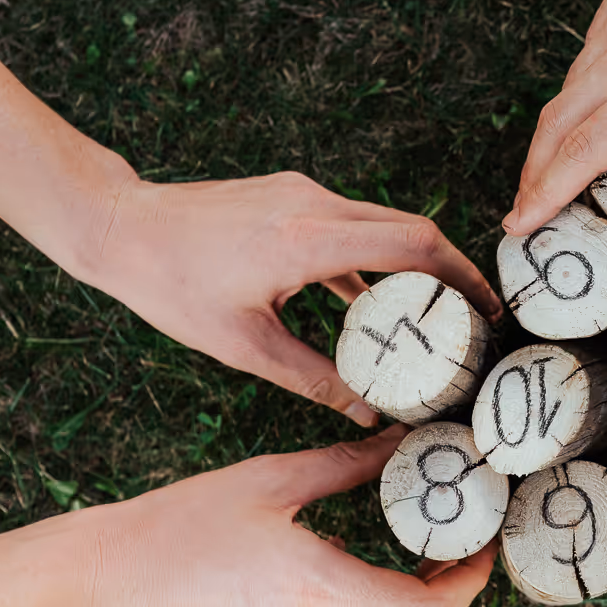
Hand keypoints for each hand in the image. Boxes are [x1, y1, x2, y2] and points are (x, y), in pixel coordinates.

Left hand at [81, 172, 502, 423]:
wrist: (119, 226)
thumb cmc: (170, 286)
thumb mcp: (243, 346)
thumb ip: (314, 378)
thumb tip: (366, 412)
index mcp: (308, 239)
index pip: (413, 245)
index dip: (461, 275)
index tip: (488, 308)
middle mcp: (313, 205)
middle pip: (411, 228)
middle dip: (449, 271)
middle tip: (473, 317)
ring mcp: (300, 194)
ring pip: (380, 224)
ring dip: (409, 264)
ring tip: (426, 315)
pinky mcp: (286, 196)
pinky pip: (347, 225)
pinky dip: (368, 259)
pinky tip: (367, 301)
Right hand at [85, 429, 495, 606]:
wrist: (104, 581)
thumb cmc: (180, 521)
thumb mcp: (270, 479)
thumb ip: (345, 464)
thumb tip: (403, 440)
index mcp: (314, 586)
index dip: (467, 584)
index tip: (480, 547)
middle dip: (448, 594)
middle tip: (459, 547)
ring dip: (406, 606)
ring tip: (416, 554)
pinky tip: (354, 574)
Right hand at [503, 0, 606, 234]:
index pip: (588, 150)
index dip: (550, 192)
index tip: (519, 222)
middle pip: (560, 124)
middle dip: (535, 173)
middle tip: (521, 210)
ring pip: (569, 87)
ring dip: (551, 132)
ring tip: (546, 162)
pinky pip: (587, 52)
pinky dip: (576, 89)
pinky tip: (590, 94)